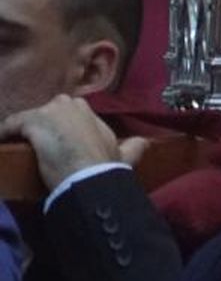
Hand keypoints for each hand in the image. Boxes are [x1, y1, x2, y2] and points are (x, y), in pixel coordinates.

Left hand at [1, 96, 145, 191]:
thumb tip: (146, 142)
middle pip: (50, 111)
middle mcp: (69, 104)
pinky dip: (4, 132)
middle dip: (45, 125)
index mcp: (88, 111)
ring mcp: (50, 111)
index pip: (70, 113)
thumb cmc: (105, 166)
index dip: (63, 128)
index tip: (59, 143)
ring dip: (25, 131)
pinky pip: (10, 124)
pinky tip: (2, 141)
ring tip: (17, 147)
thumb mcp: (123, 156)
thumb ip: (133, 147)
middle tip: (41, 147)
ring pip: (30, 118)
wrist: (89, 175)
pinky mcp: (31, 121)